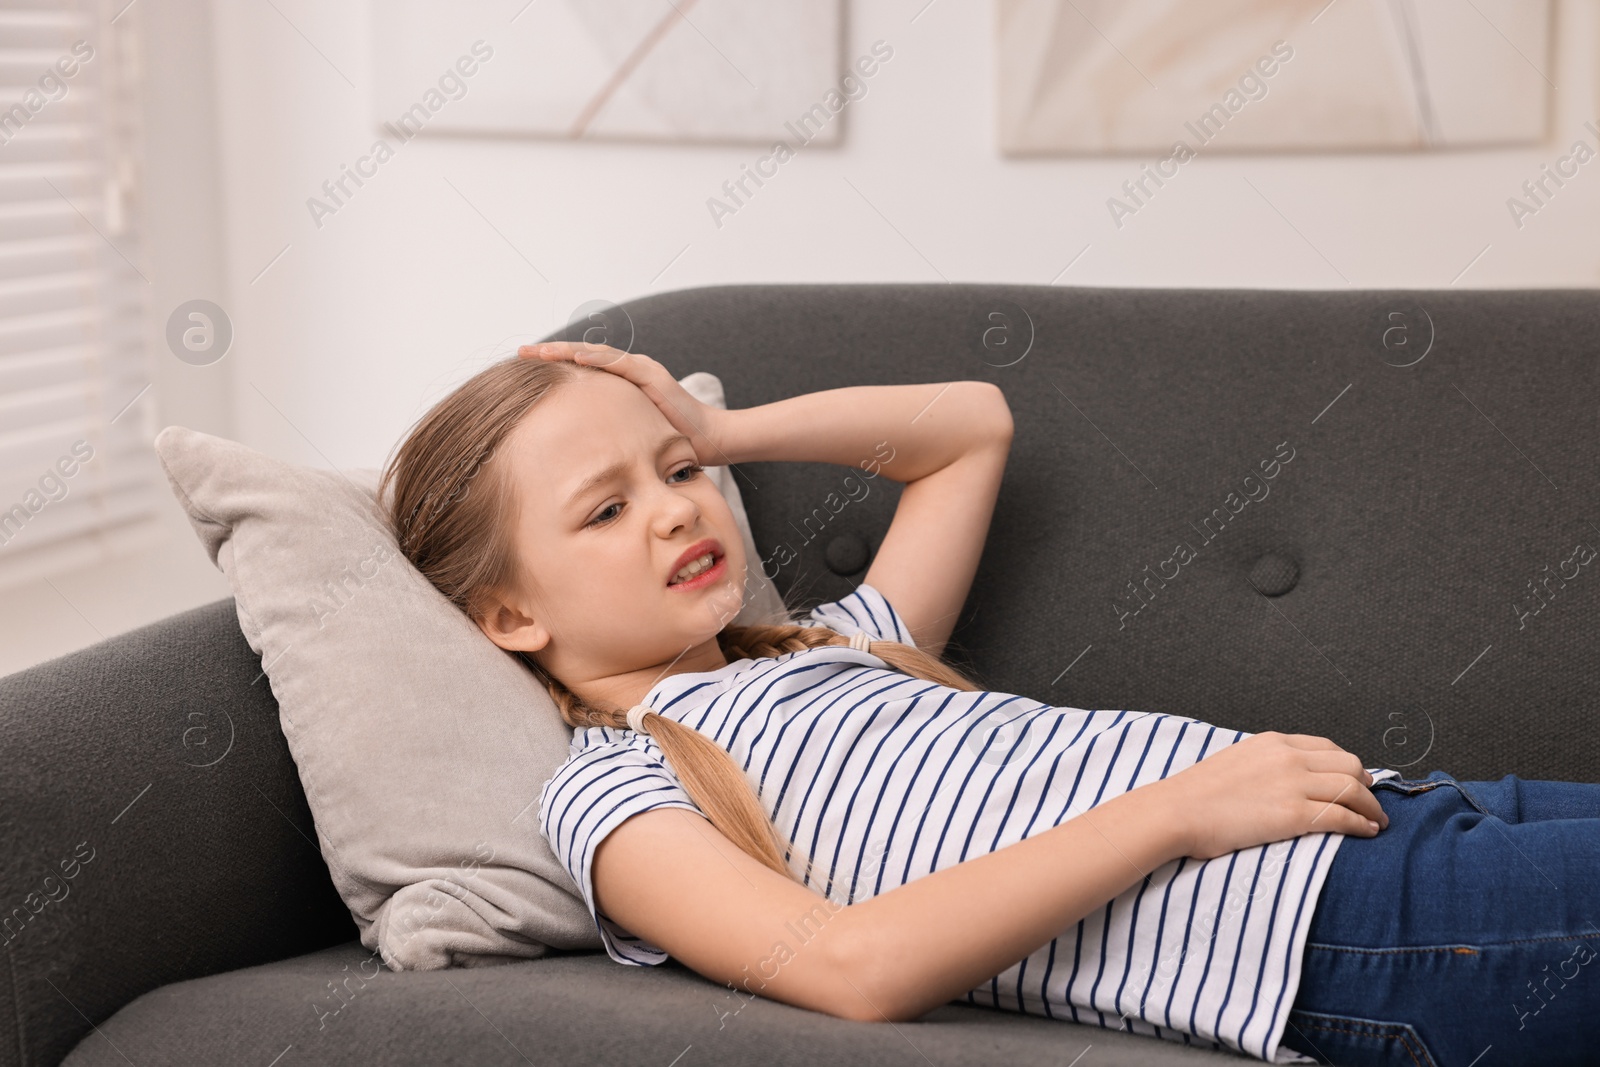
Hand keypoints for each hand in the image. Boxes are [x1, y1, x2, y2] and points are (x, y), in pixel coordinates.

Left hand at [518, 341, 731, 464]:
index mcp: (620, 383)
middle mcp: (628, 370)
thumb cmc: (669, 442)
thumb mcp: (628, 435)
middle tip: (521, 351)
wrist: (706, 441)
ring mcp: (641, 369)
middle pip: (583, 355)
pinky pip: (620, 365)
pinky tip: (575, 357)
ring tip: (539, 350)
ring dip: (566, 351)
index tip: (525, 365)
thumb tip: (574, 447)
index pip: (581, 368)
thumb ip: (606, 431)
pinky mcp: (652, 375)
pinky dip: (597, 360)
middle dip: (551, 352)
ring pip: (596, 354)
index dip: (553, 364)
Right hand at [1158, 732, 1388, 859]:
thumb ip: (1262, 764)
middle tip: (1370, 801)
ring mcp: (1292, 785)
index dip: (1348, 765)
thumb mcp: (1234, 761)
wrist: (1176, 811)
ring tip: (1377, 821)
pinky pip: (1342, 817)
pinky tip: (1367, 832)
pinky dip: (1362, 825)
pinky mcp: (1293, 815)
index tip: (1355, 780)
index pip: (1327, 747)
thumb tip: (1280, 780)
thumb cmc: (1194, 794)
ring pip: (1353, 789)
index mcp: (1272, 742)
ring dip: (1371, 807)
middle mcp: (1288, 758)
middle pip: (1349, 764)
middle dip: (1366, 784)